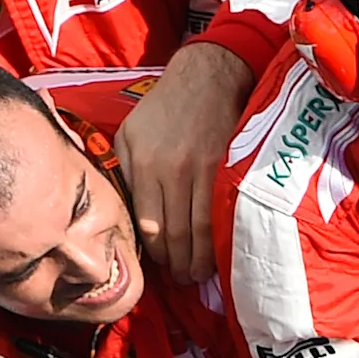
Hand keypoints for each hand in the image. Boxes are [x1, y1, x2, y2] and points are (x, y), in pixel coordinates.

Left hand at [117, 42, 248, 281]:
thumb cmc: (163, 107)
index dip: (158, 253)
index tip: (163, 266)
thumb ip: (127, 174)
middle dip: (182, 262)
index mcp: (146, 166)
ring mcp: (206, 170)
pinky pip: (225, 210)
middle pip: (178, 232)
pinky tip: (223, 250)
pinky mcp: (230, 166)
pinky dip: (223, 236)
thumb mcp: (129, 136)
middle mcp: (175, 171)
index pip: (150, 224)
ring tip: (203, 273)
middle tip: (186, 280)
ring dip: (204, 257)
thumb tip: (131, 212)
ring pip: (204, 227)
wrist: (208, 77)